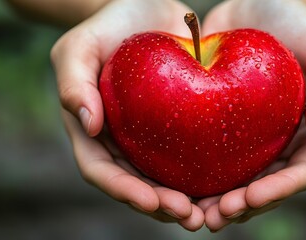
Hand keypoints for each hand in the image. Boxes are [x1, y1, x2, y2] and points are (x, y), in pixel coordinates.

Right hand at [51, 0, 203, 230]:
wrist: (145, 9)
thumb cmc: (106, 27)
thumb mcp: (79, 47)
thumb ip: (74, 83)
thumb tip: (88, 126)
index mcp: (96, 133)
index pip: (104, 172)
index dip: (126, 192)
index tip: (153, 202)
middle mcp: (124, 142)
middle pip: (139, 186)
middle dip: (163, 206)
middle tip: (192, 217)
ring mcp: (153, 137)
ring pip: (168, 179)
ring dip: (188, 201)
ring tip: (213, 212)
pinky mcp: (181, 126)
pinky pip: (193, 154)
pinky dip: (206, 174)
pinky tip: (231, 183)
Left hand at [199, 0, 305, 230]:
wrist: (257, 3)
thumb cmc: (299, 22)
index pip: (299, 173)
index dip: (276, 192)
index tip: (248, 198)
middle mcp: (278, 141)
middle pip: (264, 187)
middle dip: (242, 207)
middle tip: (213, 216)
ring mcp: (250, 136)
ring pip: (235, 180)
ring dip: (216, 201)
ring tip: (192, 211)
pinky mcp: (221, 124)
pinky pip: (210, 155)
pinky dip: (196, 174)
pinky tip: (175, 183)